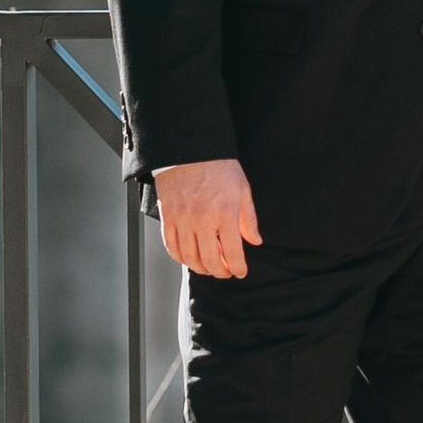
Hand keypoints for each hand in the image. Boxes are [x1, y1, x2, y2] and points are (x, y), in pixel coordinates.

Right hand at [156, 158, 261, 279]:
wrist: (190, 150)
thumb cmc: (218, 166)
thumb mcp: (242, 190)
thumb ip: (249, 219)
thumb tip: (255, 240)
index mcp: (225, 213)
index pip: (232, 252)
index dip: (238, 267)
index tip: (240, 271)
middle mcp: (203, 220)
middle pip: (210, 260)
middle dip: (220, 272)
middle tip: (225, 272)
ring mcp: (183, 220)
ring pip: (190, 258)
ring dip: (201, 268)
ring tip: (209, 268)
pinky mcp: (167, 217)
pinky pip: (171, 247)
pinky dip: (181, 258)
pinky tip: (189, 259)